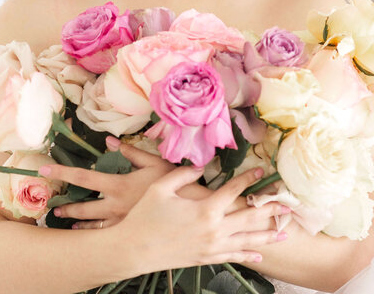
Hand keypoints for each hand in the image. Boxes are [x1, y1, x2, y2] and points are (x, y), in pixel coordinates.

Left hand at [39, 139, 210, 227]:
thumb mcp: (153, 162)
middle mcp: (114, 206)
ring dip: (77, 222)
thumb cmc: (172, 183)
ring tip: (65, 222)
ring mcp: (120, 222)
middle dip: (65, 207)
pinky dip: (94, 233)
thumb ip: (130, 152)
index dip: (62, 172)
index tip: (44, 169)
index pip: (84, 177)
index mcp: (118, 185)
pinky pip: (106, 235)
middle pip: (82, 207)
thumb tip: (110, 140)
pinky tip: (88, 235)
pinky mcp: (128, 233)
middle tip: (51, 208)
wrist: (188, 210)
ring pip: (91, 225)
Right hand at [120, 165, 290, 272]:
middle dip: (270, 211)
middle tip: (288, 206)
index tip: (261, 171)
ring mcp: (211, 247)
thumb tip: (200, 165)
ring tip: (284, 233)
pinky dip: (248, 255)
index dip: (248, 179)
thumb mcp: (161, 187)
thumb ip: (182, 173)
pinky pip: (232, 256)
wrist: (134, 250)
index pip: (232, 191)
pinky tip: (260, 255)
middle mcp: (213, 230)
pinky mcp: (205, 258)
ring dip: (266, 236)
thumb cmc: (145, 216)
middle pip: (248, 218)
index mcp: (204, 209)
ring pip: (246, 241)